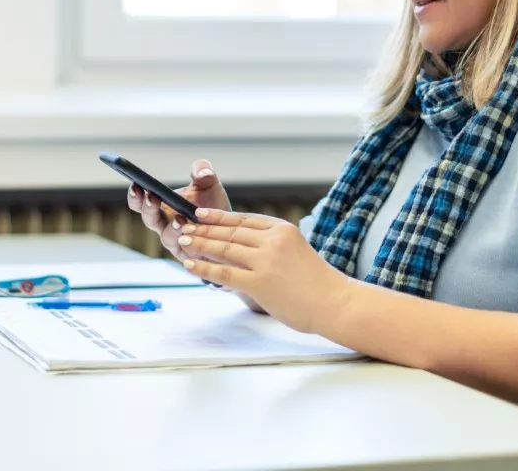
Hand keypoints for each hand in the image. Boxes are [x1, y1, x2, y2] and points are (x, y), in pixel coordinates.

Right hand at [126, 159, 230, 260]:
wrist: (231, 228)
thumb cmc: (213, 205)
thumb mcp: (209, 183)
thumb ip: (203, 170)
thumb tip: (202, 172)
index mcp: (161, 206)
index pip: (139, 202)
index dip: (135, 195)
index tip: (136, 184)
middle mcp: (164, 225)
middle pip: (149, 219)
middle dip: (148, 208)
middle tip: (152, 197)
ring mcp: (176, 241)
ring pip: (167, 237)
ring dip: (171, 228)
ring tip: (179, 219)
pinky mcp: (190, 255)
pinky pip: (186, 252)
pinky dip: (189, 244)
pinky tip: (195, 235)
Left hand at [177, 208, 351, 333]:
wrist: (335, 303)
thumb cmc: (317, 283)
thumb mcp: (296, 251)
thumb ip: (270, 247)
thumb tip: (240, 249)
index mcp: (283, 229)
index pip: (243, 219)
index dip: (219, 217)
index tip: (200, 214)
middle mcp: (273, 240)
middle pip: (230, 231)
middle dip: (204, 228)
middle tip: (183, 226)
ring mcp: (265, 261)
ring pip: (224, 248)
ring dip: (200, 243)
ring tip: (182, 240)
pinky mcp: (259, 282)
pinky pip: (224, 272)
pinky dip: (204, 267)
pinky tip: (190, 263)